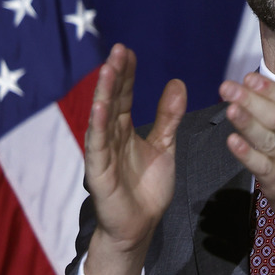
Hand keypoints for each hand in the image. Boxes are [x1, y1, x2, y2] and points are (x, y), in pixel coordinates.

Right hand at [83, 44, 185, 274]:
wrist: (140, 225)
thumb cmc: (147, 186)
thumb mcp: (164, 145)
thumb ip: (168, 116)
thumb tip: (177, 82)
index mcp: (124, 130)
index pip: (123, 95)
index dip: (126, 74)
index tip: (128, 50)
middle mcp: (110, 137)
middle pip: (111, 100)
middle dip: (114, 76)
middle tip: (118, 50)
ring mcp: (102, 153)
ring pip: (102, 118)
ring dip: (104, 94)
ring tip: (108, 70)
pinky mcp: (99, 172)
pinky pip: (98, 146)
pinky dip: (98, 126)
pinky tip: (100, 108)